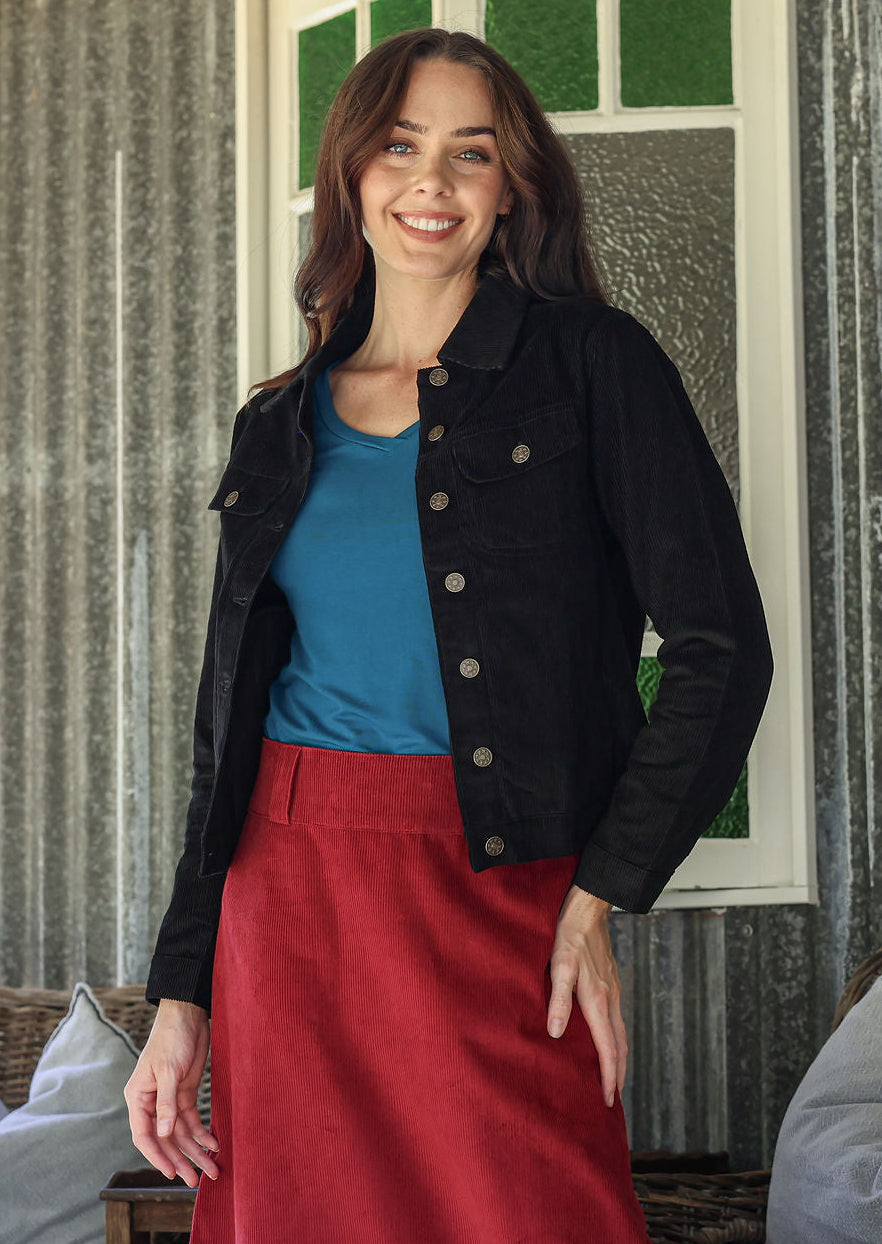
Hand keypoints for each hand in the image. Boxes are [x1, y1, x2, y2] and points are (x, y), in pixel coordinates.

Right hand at [123, 999, 218, 1187]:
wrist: (188, 1014)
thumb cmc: (171, 1037)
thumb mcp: (168, 1069)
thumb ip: (166, 1103)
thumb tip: (165, 1134)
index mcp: (138, 1098)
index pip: (144, 1135)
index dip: (157, 1156)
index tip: (171, 1174)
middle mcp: (151, 1103)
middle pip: (165, 1139)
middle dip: (181, 1160)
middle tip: (197, 1180)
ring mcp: (169, 1100)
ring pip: (181, 1134)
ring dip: (196, 1151)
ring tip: (212, 1170)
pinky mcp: (185, 1094)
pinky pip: (192, 1121)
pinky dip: (203, 1133)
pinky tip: (214, 1145)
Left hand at [546, 884, 626, 1107]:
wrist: (589, 909)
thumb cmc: (571, 935)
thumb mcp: (559, 965)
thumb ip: (559, 1000)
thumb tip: (558, 1033)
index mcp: (597, 1000)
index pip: (607, 1048)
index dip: (609, 1076)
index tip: (609, 1099)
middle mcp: (610, 999)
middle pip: (620, 1046)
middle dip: (618, 1074)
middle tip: (614, 1098)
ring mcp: (613, 991)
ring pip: (621, 1033)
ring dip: (619, 1058)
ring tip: (613, 1076)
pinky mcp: (610, 983)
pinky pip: (616, 1020)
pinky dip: (616, 1039)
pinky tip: (607, 1039)